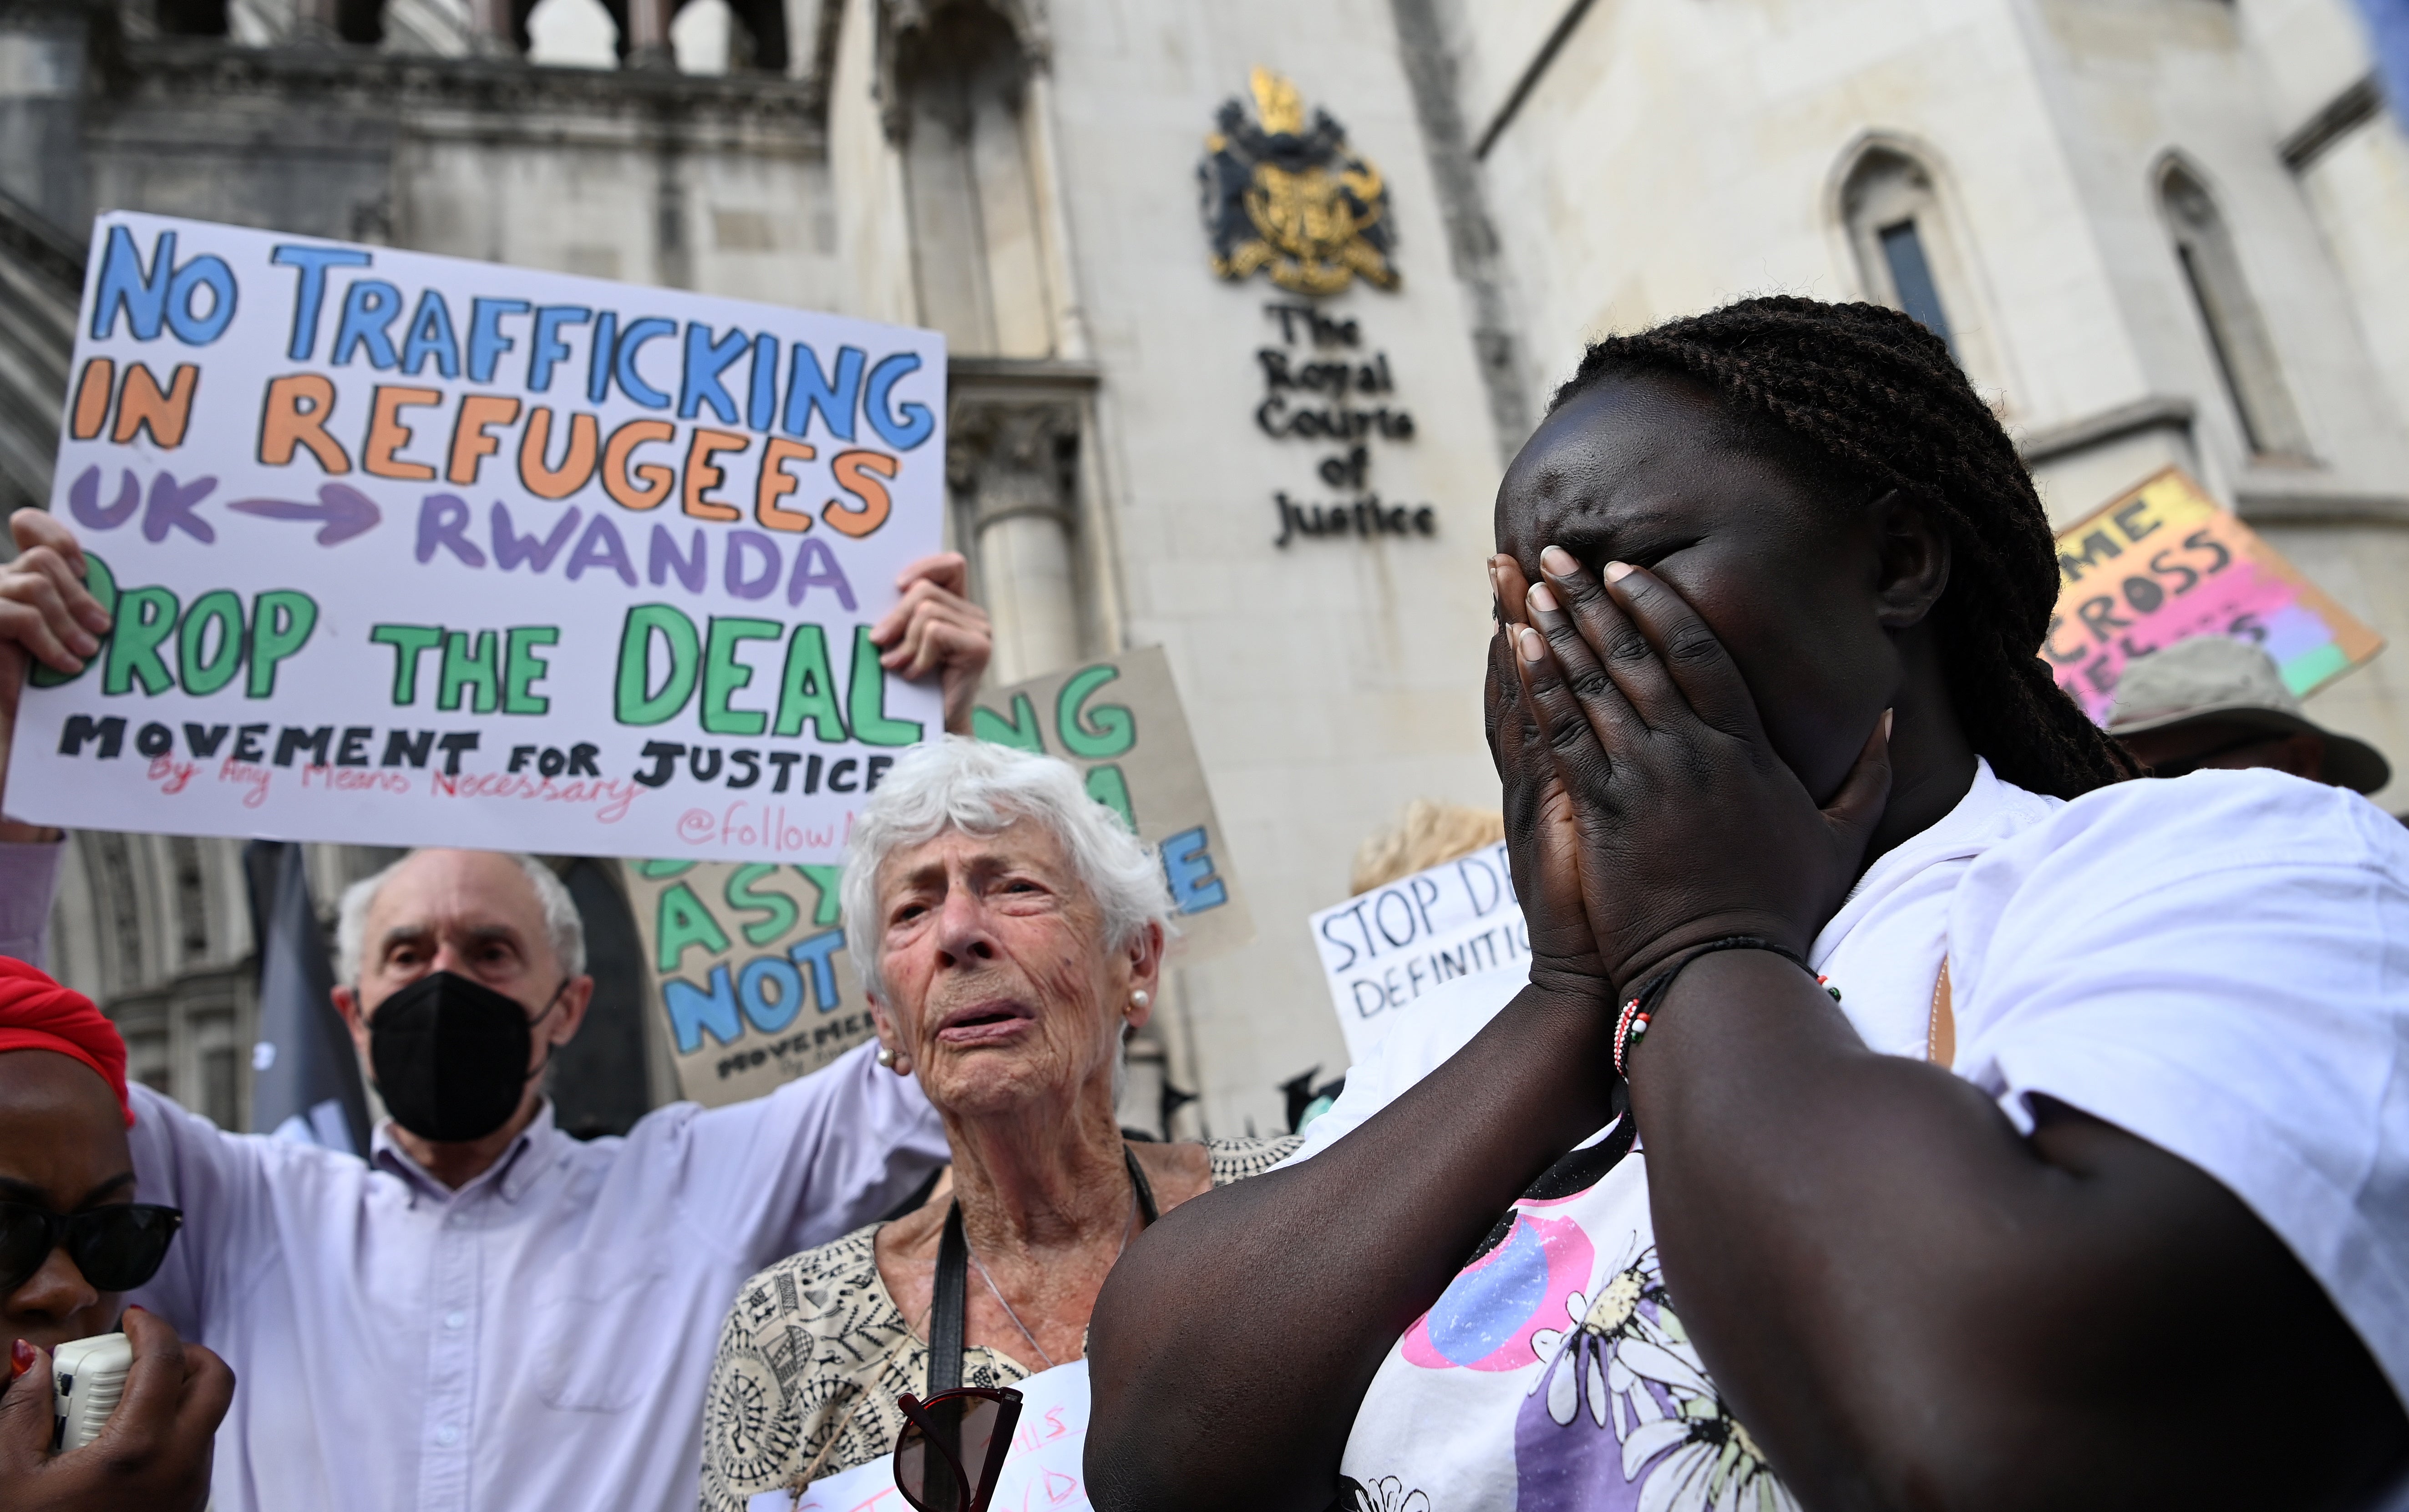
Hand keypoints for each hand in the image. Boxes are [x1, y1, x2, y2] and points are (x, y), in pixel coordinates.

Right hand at [0, 511, 108, 841]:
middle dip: (79, 588)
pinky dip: (47, 637)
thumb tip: (121, 603)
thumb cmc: (51, 710)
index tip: (86, 561)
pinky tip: (65, 664)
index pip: (31, 532)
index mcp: (20, 593)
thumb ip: (88, 619)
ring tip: (87, 652)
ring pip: (31, 579)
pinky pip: (17, 615)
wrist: (9, 755)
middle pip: (41, 557)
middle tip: (103, 628)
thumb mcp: (78, 654)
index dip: (56, 532)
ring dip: (69, 614)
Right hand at [0, 1307, 233, 1511]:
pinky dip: (173, 1430)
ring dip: (176, 1395)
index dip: (150, 1327)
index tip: (132, 1317)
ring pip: (206, 1417)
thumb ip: (24, 1405)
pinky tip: (123, 1441)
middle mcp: (179, 1466)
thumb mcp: (9, 1473)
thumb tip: (32, 1356)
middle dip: (183, 1353)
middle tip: (141, 1352)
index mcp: (137, 1449)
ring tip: (119, 1403)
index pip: (166, 1360)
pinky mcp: (190, 1509)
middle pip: (214, 1381)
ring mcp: (190, 1490)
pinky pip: (197, 1451)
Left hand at [869, 553, 990, 735]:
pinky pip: (935, 633)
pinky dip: (918, 655)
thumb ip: (901, 615)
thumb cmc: (910, 684)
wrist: (930, 728)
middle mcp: (974, 615)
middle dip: (895, 617)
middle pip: (925, 590)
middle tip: (877, 642)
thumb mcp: (902, 640)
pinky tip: (914, 674)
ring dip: (904, 643)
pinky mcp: (980, 648)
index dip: (925, 566)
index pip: (952, 565)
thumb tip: (874, 594)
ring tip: (897, 665)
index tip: (896, 585)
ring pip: (926, 612)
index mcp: (957, 606)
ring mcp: (981, 630)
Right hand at [1486, 556, 1609, 1003]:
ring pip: (1528, 696)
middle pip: (1539, 679)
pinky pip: (1533, 736)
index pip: (1568, 694)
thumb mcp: (1639, 854)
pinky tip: (1511, 642)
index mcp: (1582, 781)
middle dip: (1530, 614)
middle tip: (1512, 553)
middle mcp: (1556, 778)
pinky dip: (1520, 690)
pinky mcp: (1553, 812)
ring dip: (1520, 633)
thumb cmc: (1635, 925)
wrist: (1602, 984)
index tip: (1559, 583)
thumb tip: (1681, 764)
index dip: (1560, 638)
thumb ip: (1651, 807)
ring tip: (1507, 576)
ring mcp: (1549, 791)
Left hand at [1510, 546, 1891, 992]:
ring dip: (1559, 629)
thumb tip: (1894, 717)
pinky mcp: (1601, 811)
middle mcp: (1693, 752)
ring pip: (1594, 685)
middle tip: (1557, 551)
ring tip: (1529, 584)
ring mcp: (1643, 780)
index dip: (1659, 604)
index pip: (1700, 654)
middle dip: (1595, 599)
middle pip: (1638, 655)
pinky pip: (1563, 733)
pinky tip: (1518, 647)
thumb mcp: (1842, 838)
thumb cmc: (1781, 910)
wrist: (1720, 972)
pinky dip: (1539, 685)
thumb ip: (1871, 773)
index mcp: (1747, 750)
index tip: (1625, 569)